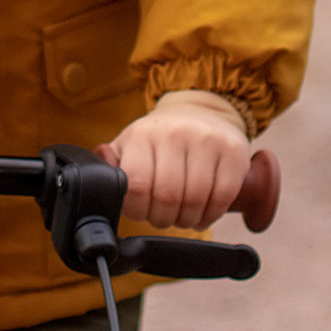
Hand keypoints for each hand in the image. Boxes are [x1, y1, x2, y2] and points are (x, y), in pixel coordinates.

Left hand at [107, 90, 252, 234]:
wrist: (201, 110)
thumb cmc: (160, 139)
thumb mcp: (129, 144)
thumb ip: (110, 165)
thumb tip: (97, 178)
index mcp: (143, 135)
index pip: (138, 187)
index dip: (139, 211)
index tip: (142, 213)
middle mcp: (175, 133)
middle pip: (168, 197)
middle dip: (164, 219)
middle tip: (163, 218)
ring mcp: (207, 141)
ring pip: (196, 199)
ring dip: (187, 220)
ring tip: (183, 218)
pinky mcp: (233, 151)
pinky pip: (223, 196)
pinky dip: (211, 215)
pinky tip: (202, 214)